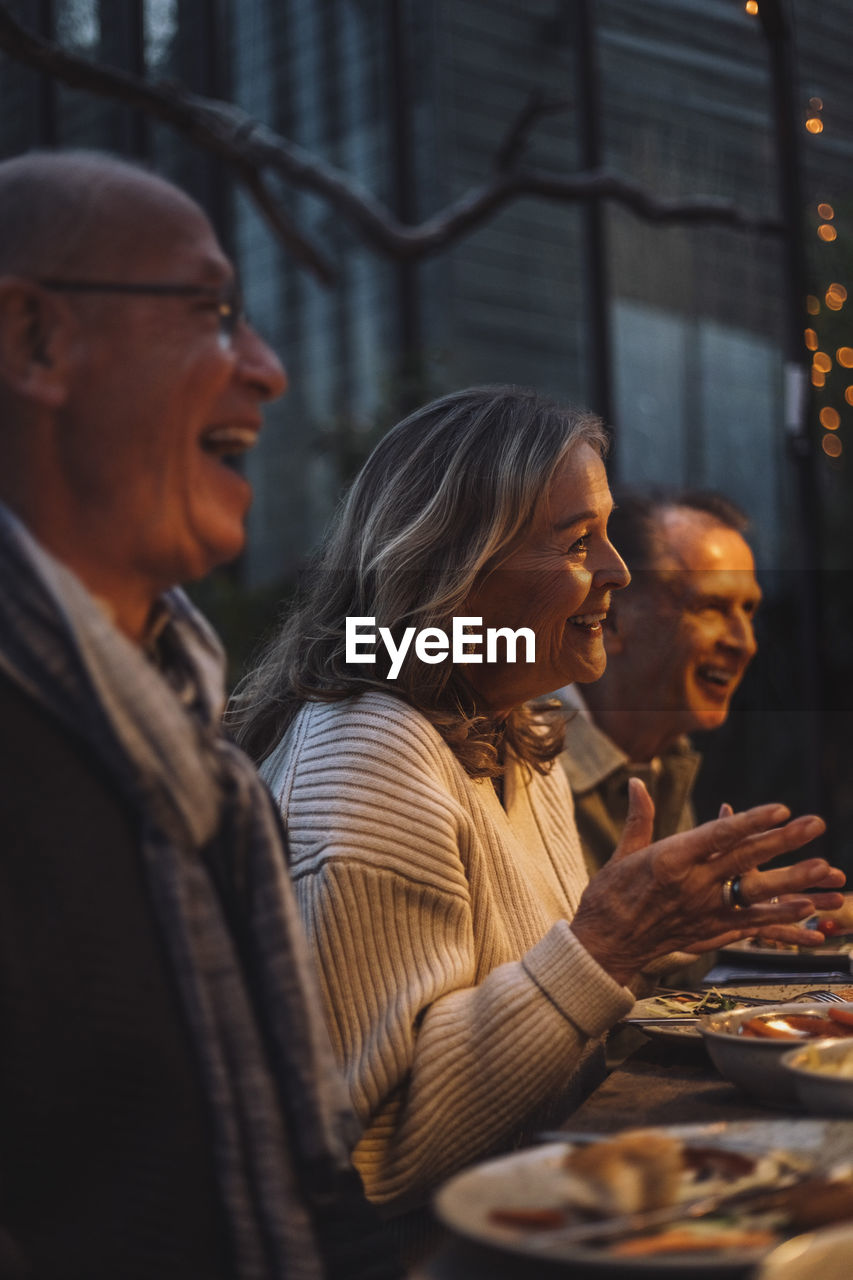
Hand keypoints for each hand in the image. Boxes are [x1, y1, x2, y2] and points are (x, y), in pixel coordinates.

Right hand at [570, 779, 843, 984]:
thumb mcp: (623, 853)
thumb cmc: (610, 896)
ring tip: (827, 873)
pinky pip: (753, 926)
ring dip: (795, 882)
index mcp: (669, 859)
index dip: (751, 821)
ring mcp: (704, 910)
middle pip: (745, 859)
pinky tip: (808, 915)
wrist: (604, 945)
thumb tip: (638, 782)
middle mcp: (691, 884)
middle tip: (815, 824)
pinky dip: (782, 921)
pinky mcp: (711, 931)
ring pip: (756, 894)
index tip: (779, 809)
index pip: (718, 835)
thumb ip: (639, 817)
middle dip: (784, 841)